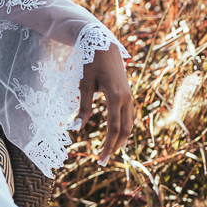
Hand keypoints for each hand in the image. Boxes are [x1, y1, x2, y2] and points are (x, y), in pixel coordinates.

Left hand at [78, 44, 133, 164]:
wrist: (104, 45)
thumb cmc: (91, 63)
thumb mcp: (84, 85)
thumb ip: (84, 107)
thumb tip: (76, 127)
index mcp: (116, 97)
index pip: (114, 128)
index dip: (108, 146)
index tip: (101, 160)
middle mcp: (127, 98)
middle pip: (125, 130)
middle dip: (115, 147)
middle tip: (103, 161)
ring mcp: (130, 96)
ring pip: (130, 124)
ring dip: (121, 139)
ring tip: (110, 151)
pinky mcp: (128, 94)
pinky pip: (129, 116)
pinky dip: (124, 128)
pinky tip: (116, 135)